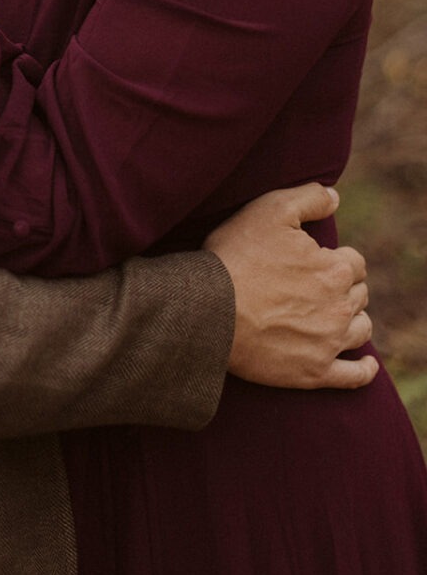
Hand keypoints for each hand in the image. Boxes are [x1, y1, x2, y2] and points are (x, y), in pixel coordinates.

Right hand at [205, 182, 376, 390]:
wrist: (208, 309)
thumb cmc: (236, 256)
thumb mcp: (269, 209)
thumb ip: (309, 198)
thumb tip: (335, 198)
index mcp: (333, 269)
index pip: (354, 262)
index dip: (335, 259)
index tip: (315, 262)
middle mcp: (340, 307)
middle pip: (358, 295)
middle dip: (343, 288)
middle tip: (316, 287)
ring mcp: (329, 343)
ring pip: (360, 330)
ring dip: (353, 320)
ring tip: (334, 317)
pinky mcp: (314, 373)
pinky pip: (354, 376)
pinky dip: (364, 371)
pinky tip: (366, 365)